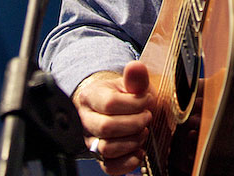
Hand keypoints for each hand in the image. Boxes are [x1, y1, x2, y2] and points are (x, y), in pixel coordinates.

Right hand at [73, 61, 154, 175]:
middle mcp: (86, 120)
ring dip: (132, 142)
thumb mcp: (131, 83)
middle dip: (134, 123)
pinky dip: (127, 162)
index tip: (148, 100)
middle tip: (148, 116)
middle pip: (106, 127)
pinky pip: (109, 167)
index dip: (133, 104)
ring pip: (107, 148)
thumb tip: (135, 67)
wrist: (118, 108)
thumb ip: (135, 77)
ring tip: (144, 131)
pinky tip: (139, 151)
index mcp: (90, 96)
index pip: (109, 103)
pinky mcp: (99, 158)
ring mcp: (91, 141)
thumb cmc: (125, 95)